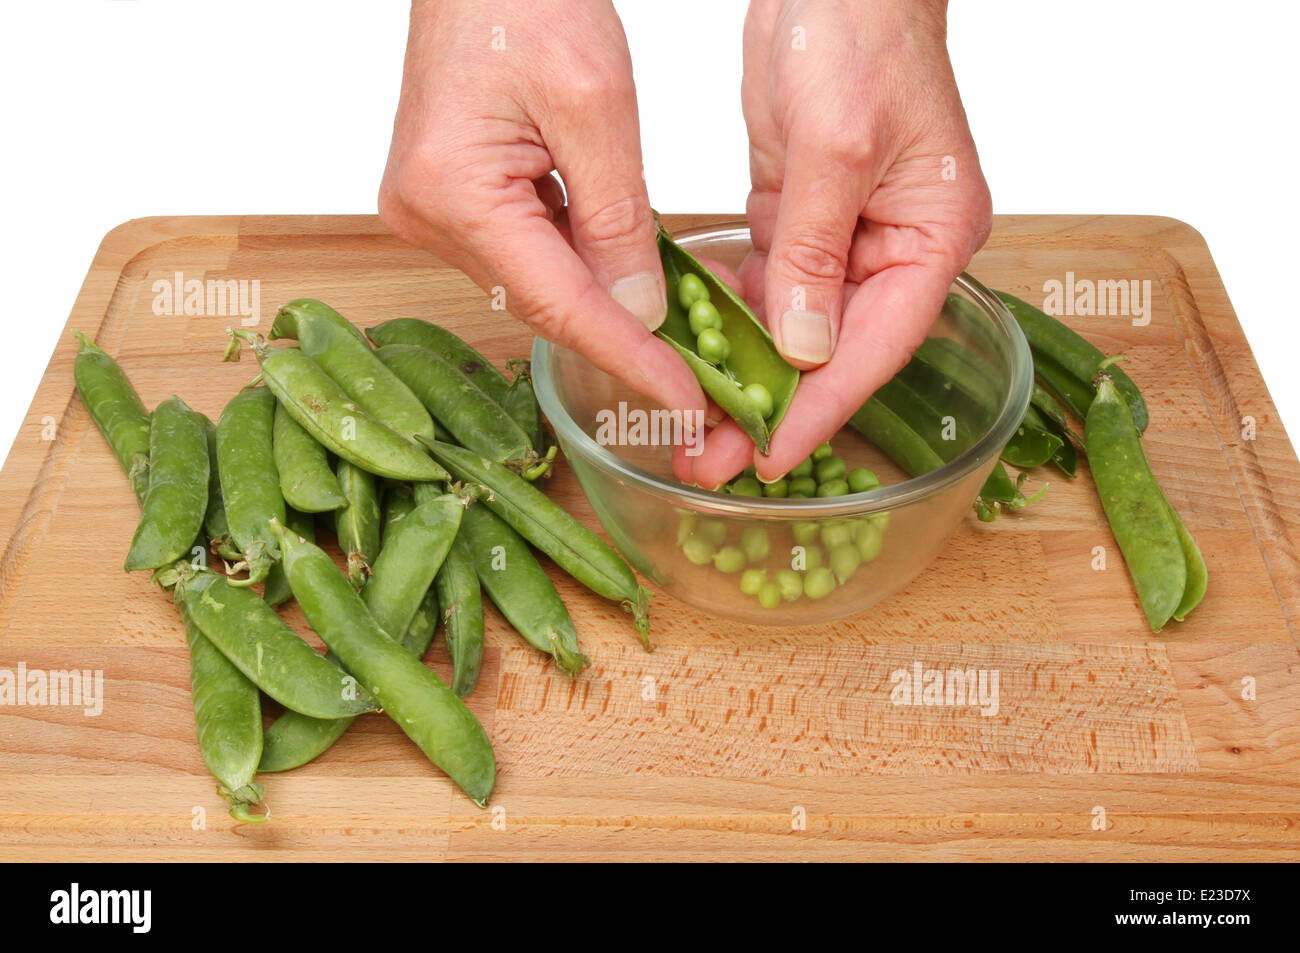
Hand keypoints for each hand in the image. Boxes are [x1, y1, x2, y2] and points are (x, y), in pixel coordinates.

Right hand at [379, 0, 705, 420]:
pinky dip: (584, 264)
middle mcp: (428, 216)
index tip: (685, 401)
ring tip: (678, 322)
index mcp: (454, 192)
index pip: (559, 304)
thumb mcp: (597, 103)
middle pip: (545, 302)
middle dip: (625, 336)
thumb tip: (642, 310)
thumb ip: (620, 217)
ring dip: (608, 300)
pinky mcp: (452, 200)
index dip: (629, 358)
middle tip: (696, 374)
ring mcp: (433, 211)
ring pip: (540, 283)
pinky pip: (528, 253)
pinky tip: (627, 267)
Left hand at [676, 0, 991, 486]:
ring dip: (749, 379)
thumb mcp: (834, 144)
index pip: (877, 346)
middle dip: (774, 409)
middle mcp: (894, 248)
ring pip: (796, 330)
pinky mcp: (802, 218)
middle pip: (835, 351)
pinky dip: (735, 324)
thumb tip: (802, 348)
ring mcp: (847, 236)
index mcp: (932, 237)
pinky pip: (769, 288)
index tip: (770, 457)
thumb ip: (815, 251)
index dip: (823, 409)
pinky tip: (699, 363)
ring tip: (696, 432)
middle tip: (711, 462)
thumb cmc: (858, 32)